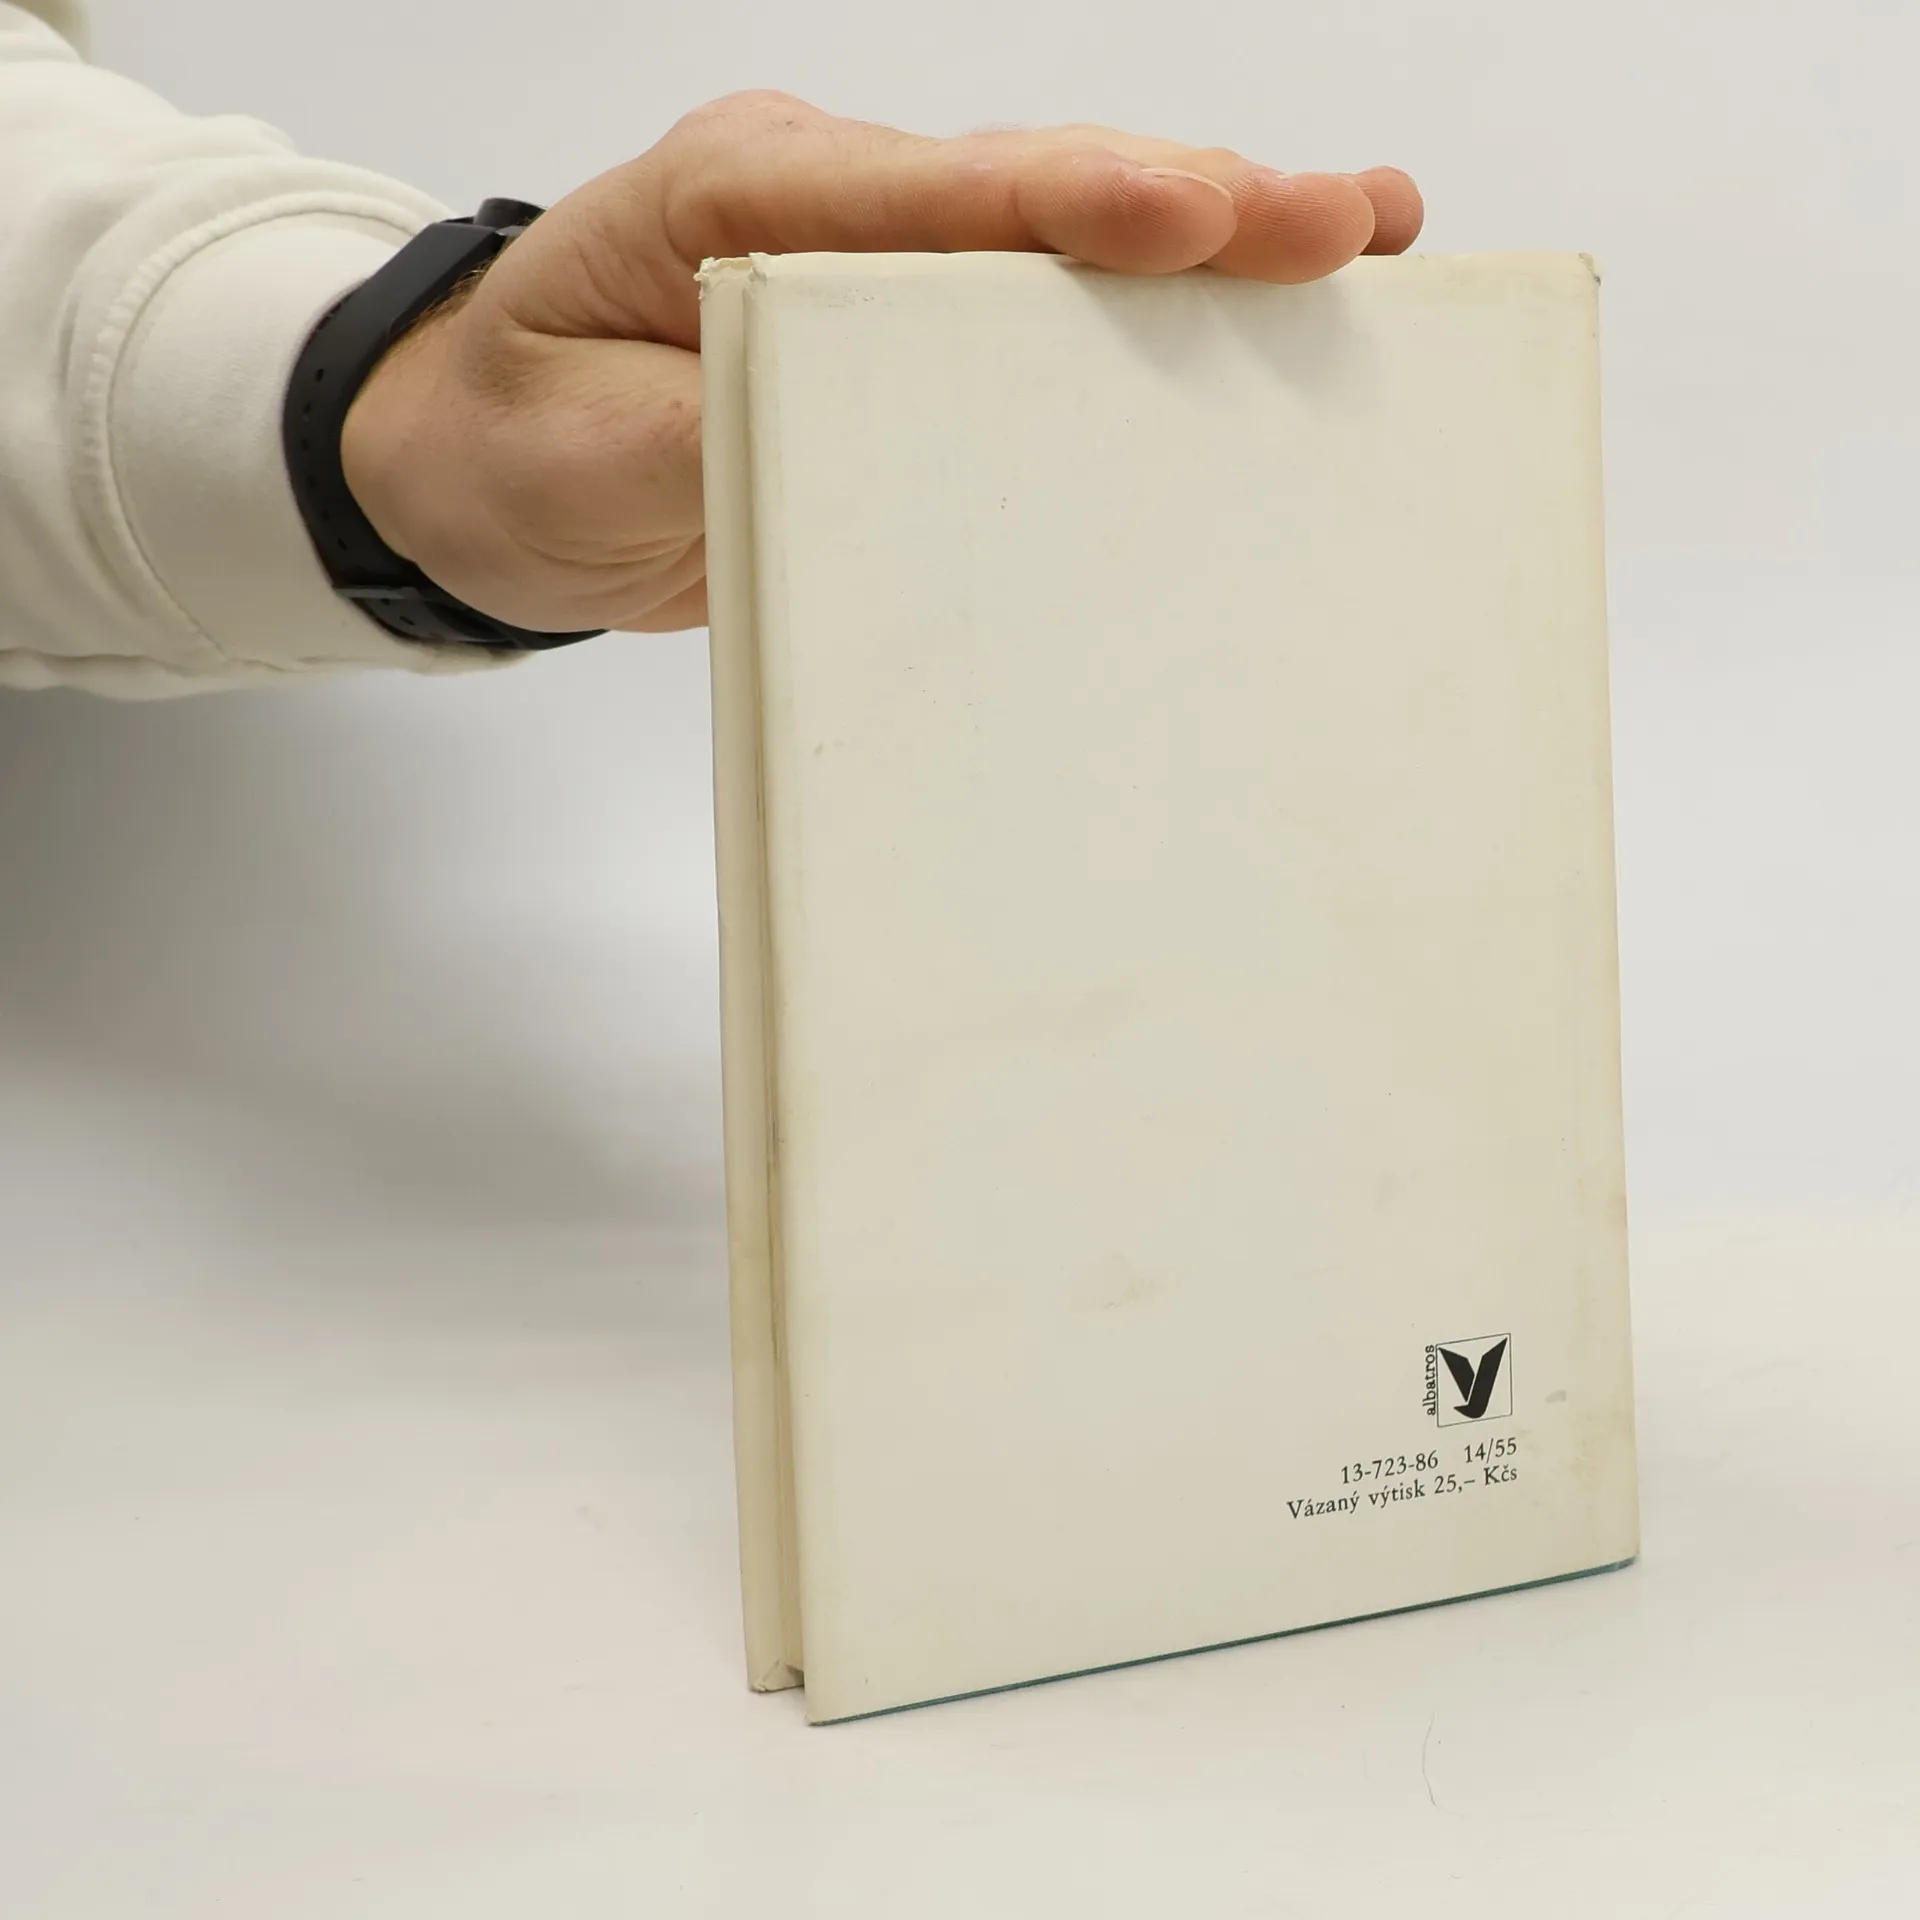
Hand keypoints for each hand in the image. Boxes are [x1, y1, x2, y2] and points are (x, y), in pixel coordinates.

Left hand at [341, 92, 1422, 634]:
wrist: (482, 466)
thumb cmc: (520, 441)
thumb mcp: (582, 456)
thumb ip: (711, 431)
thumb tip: (850, 432)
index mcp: (733, 199)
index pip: (921, 193)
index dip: (1066, 205)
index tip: (1190, 214)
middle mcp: (825, 205)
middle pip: (1027, 192)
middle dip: (1190, 206)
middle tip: (1337, 224)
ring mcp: (875, 262)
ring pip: (1057, 235)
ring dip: (1207, 241)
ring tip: (1354, 242)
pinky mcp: (904, 335)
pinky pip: (1037, 311)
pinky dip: (1150, 310)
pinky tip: (1252, 308)